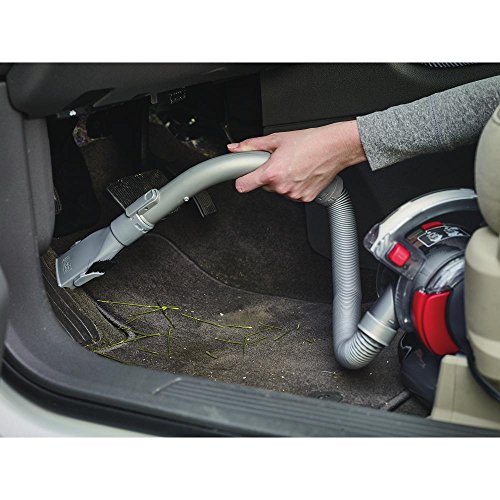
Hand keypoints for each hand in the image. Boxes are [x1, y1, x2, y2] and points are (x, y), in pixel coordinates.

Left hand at [227, 120, 366, 201]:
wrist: (335, 147)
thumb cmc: (310, 142)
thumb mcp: (277, 139)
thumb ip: (252, 146)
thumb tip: (236, 148)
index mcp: (272, 173)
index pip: (243, 186)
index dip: (242, 179)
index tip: (244, 176)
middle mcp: (282, 187)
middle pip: (263, 186)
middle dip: (267, 175)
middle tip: (280, 162)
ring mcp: (293, 195)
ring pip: (278, 190)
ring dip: (282, 181)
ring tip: (294, 166)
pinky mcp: (304, 199)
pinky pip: (292, 194)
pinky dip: (294, 186)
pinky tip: (302, 173)